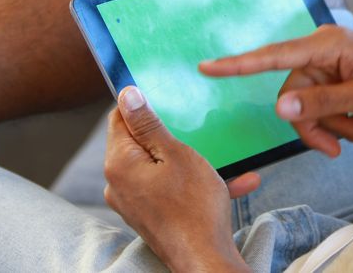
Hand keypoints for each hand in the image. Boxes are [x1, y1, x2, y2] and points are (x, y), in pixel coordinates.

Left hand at [104, 86, 254, 271]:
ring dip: (192, 160)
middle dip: (171, 134)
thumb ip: (148, 124)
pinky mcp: (149, 215)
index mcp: (119, 163)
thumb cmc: (195, 209)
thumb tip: (127, 95)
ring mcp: (133, 201)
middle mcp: (118, 183)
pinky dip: (195, 183)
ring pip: (160, 166)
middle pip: (140, 142)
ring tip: (225, 159)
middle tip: (199, 131)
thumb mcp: (176, 154)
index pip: (119, 117)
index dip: (142, 104)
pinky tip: (234, 181)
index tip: (166, 98)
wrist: (205, 261)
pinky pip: (170, 189)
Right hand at [200, 25, 352, 159]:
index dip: (238, 64)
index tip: (207, 67)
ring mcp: (331, 66)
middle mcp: (324, 50)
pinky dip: (345, 124)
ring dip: (337, 128)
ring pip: (310, 108)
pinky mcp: (338, 80)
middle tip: (347, 144)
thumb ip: (320, 103)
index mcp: (328, 44)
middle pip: (294, 97)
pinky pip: (325, 108)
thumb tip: (279, 107)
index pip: (274, 55)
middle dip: (320, 125)